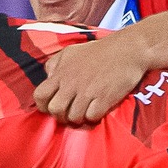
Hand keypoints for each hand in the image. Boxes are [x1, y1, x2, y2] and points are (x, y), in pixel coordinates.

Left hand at [34, 38, 149, 123]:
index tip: (52, 105)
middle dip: (61, 115)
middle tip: (70, 111)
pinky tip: (98, 109)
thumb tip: (48, 78)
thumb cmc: (99, 51)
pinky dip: (94, 117)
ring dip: (79, 118)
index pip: (40, 95)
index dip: (43, 105)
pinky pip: (91, 117)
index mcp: (61, 72)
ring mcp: (87, 91)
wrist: (127, 49)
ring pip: (73, 117)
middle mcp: (71, 83)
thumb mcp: (71, 52)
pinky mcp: (103, 98)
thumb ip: (55, 64)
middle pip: (55, 110)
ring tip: (86, 111)